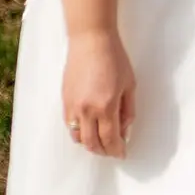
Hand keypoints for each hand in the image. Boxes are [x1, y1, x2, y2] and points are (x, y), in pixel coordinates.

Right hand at [62, 29, 135, 157]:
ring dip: (90, 143)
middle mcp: (87, 110)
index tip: (122, 153)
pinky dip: (79, 131)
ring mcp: (73, 106)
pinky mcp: (65, 100)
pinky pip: (70, 125)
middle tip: (112, 150)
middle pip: (92, 143)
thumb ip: (128, 110)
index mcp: (106, 106)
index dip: (116, 150)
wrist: (90, 40)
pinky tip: (89, 127)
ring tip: (101, 141)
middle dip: (103, 151)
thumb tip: (125, 130)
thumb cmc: (114, 58)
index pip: (110, 139)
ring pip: (78, 137)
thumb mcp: (130, 85)